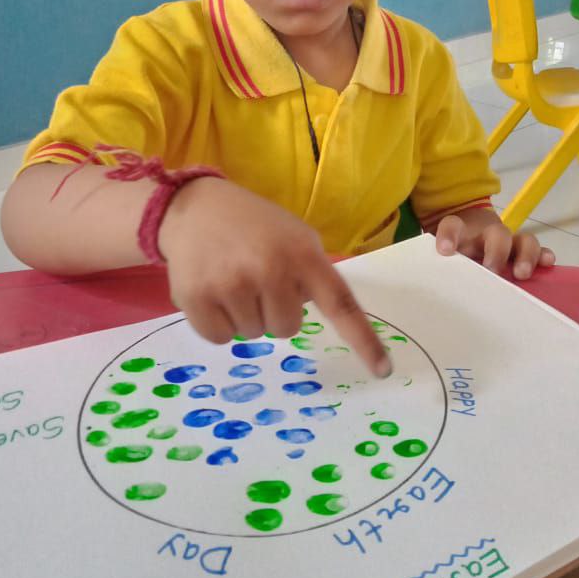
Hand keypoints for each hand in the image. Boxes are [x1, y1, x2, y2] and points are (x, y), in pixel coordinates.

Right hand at [159, 177, 390, 375]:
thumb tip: (320, 317)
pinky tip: (212, 289)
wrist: (195, 207)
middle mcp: (270, 269)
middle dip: (274, 311)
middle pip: (287, 329)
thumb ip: (312, 274)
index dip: (363, 340)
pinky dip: (217, 322)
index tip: (383, 371)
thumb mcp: (294, 236)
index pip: (341, 304)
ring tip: (231, 277)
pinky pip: (220, 338)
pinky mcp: (196, 298)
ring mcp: (231, 284)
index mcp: (302, 254)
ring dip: (244, 314)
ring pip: (253, 334)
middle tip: (257, 279)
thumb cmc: (254, 226)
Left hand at [434, 206, 554, 279]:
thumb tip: (429, 286)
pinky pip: (538, 250)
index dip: (449, 235)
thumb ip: (436, 264)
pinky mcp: (523, 252)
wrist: (468, 234)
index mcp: (461, 231)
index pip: (452, 225)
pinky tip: (547, 264)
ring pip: (522, 239)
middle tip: (491, 271)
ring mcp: (508, 241)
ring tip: (521, 273)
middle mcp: (487, 233)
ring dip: (524, 255)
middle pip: (496, 234)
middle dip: (496, 252)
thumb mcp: (440, 255)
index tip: (445, 251)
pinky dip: (543, 256)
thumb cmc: (454, 250)